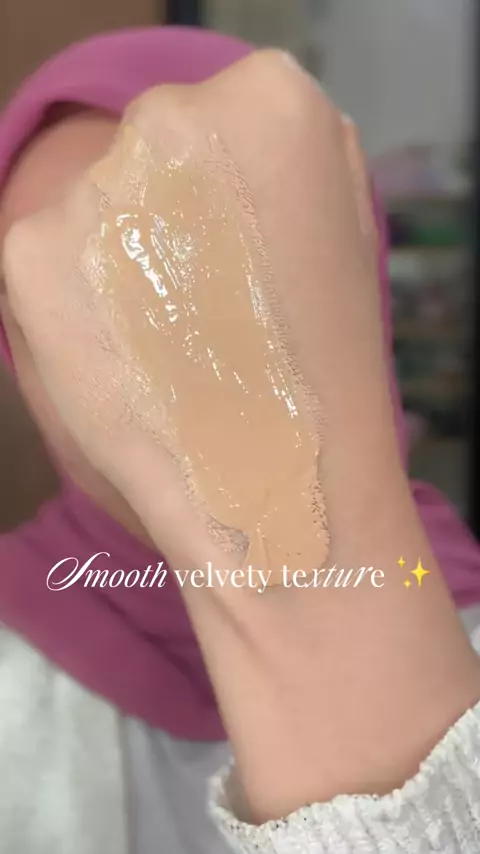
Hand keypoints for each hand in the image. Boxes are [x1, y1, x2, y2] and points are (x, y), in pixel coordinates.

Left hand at [3, 49, 395, 571]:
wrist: (276, 486)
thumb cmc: (324, 364)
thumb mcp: (340, 226)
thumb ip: (277, 162)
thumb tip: (218, 148)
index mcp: (272, 102)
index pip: (218, 119)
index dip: (225, 196)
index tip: (243, 254)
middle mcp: (173, 120)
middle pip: (149, 154)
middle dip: (167, 217)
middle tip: (202, 302)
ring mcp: (96, 184)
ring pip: (96, 209)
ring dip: (118, 262)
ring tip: (165, 342)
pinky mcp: (31, 250)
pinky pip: (50, 258)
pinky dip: (76, 303)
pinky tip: (124, 356)